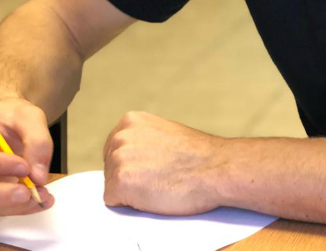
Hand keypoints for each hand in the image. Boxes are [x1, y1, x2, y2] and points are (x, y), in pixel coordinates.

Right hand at [0, 98, 54, 216]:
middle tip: (28, 193)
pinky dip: (9, 209)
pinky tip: (33, 202)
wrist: (7, 124)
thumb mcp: (30, 116)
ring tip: (38, 198)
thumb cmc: (11, 116)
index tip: (24, 167)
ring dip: (6, 206)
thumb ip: (38, 141)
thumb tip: (38, 176)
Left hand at [103, 111, 226, 214]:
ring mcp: (119, 159)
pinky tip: (153, 196)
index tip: (149, 170)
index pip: (114, 150)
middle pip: (110, 167)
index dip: (132, 165)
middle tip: (157, 179)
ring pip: (111, 185)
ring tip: (158, 186)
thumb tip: (134, 158)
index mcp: (131, 121)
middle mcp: (120, 136)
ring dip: (130, 192)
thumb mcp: (165, 134)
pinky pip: (113, 201)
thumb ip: (145, 141)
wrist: (216, 168)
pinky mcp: (120, 182)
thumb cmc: (199, 157)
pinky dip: (130, 205)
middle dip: (129, 177)